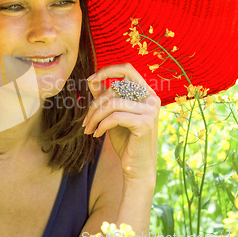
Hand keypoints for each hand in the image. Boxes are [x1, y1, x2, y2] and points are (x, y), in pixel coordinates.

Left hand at [83, 63, 160, 181]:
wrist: (137, 167)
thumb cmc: (125, 140)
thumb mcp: (113, 114)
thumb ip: (105, 96)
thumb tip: (91, 78)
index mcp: (147, 92)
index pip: (127, 69)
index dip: (107, 70)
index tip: (90, 79)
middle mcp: (152, 98)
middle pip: (115, 87)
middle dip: (95, 104)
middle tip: (86, 121)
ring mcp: (151, 110)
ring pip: (112, 103)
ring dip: (95, 116)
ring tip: (89, 129)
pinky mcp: (145, 123)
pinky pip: (115, 116)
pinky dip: (101, 125)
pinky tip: (96, 135)